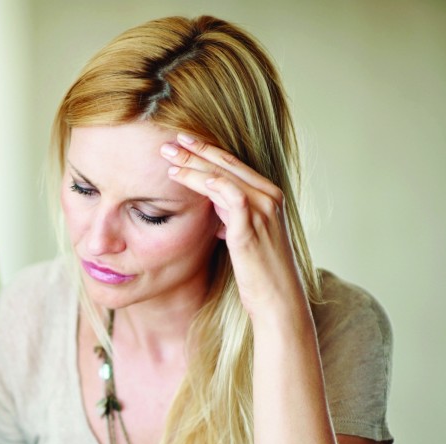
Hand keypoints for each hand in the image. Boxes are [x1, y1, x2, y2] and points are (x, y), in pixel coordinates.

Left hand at [160, 133, 305, 322]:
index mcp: (268, 196)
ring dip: (195, 166)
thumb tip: (214, 206)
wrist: (277, 300)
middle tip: (169, 142)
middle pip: (227, 165)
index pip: (233, 165)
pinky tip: (192, 178)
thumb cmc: (258, 272)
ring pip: (225, 177)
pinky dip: (213, 184)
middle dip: (196, 151)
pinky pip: (232, 198)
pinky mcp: (253, 228)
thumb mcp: (243, 235)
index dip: (206, 152)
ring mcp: (264, 211)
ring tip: (169, 160)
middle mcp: (270, 197)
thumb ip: (231, 216)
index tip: (182, 143)